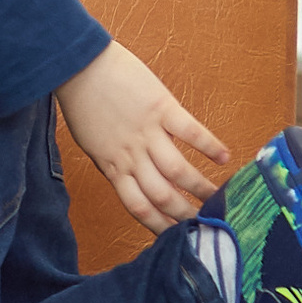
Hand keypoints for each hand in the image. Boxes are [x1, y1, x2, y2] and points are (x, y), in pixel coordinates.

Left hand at [54, 39, 230, 230]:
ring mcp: (146, 132)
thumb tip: (135, 178)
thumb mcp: (92, 142)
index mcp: (110, 165)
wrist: (76, 65)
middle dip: (186, 214)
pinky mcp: (161, 107)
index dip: (159, 226)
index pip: (137, 206)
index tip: (178, 237)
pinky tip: (225, 157)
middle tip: (207, 223)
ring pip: (179, 171)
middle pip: (161, 196)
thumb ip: (114, 162)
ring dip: (203, 187)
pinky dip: (210, 146)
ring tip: (221, 196)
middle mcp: (129, 154)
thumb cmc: (82, 102)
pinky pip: (191, 132)